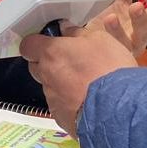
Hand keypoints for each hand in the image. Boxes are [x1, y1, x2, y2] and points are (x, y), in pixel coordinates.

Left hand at [19, 27, 136, 137]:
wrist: (118, 109)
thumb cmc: (109, 68)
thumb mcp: (100, 40)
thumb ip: (77, 33)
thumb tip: (65, 30)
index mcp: (52, 53)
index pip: (27, 45)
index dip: (36, 43)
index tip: (49, 42)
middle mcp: (46, 76)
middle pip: (35, 67)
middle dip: (47, 63)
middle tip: (70, 63)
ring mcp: (52, 100)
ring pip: (50, 87)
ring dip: (61, 84)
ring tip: (85, 86)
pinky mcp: (61, 118)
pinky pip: (60, 106)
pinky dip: (70, 103)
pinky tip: (88, 103)